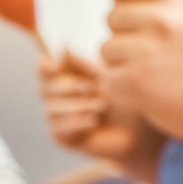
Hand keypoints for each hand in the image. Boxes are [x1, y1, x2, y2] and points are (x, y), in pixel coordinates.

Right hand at [39, 48, 166, 177]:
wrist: (139, 130)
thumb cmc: (125, 98)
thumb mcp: (106, 76)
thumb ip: (83, 64)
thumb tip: (63, 46)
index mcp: (64, 76)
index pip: (43, 68)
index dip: (45, 66)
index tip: (57, 65)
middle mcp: (55, 96)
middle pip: (43, 88)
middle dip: (68, 86)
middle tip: (93, 87)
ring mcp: (56, 117)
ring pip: (51, 109)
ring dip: (77, 105)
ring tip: (101, 105)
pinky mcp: (61, 137)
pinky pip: (58, 128)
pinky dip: (76, 122)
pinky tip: (94, 120)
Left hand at [100, 0, 182, 139]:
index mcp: (180, 0)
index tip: (130, 15)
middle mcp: (163, 20)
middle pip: (112, 17)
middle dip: (124, 36)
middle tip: (148, 54)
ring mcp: (147, 51)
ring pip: (106, 49)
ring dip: (121, 64)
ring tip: (151, 74)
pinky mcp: (135, 82)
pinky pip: (107, 78)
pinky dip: (121, 89)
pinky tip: (145, 92)